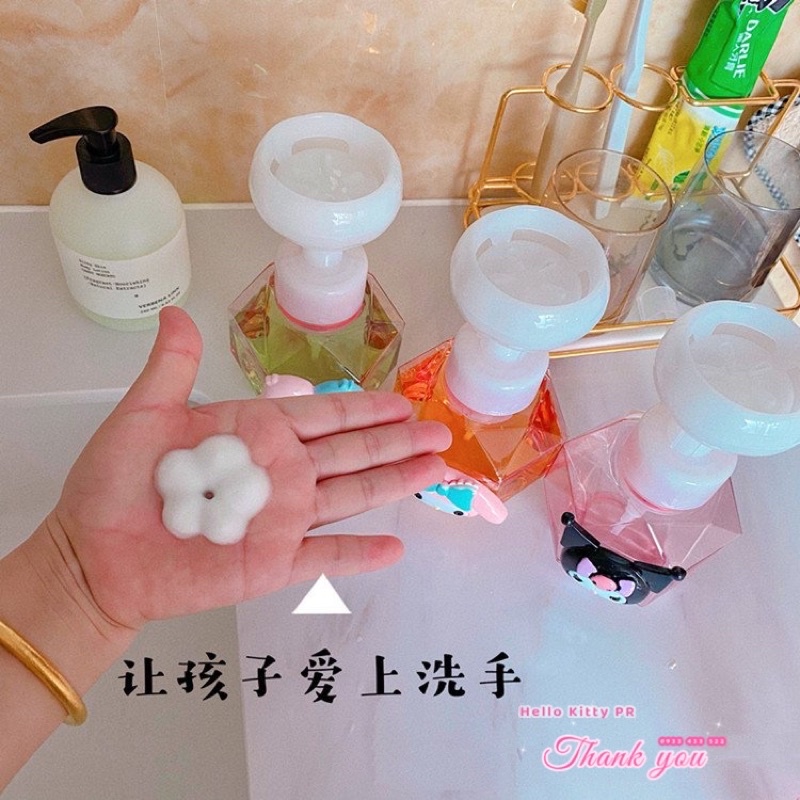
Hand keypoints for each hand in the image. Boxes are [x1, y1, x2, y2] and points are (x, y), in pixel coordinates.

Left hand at [44, 306, 449, 632]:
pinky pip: (326, 556)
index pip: (324, 415)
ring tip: (435, 470)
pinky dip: (360, 554)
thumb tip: (176, 314)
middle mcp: (280, 474)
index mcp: (256, 434)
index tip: (403, 402)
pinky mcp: (272, 563)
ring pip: (352, 496)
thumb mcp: (143, 415)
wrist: (93, 557)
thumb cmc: (113, 486)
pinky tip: (396, 547)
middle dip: (398, 441)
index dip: (366, 408)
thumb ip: (173, 368)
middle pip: (352, 452)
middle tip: (440, 431)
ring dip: (395, 482)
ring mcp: (280, 519)